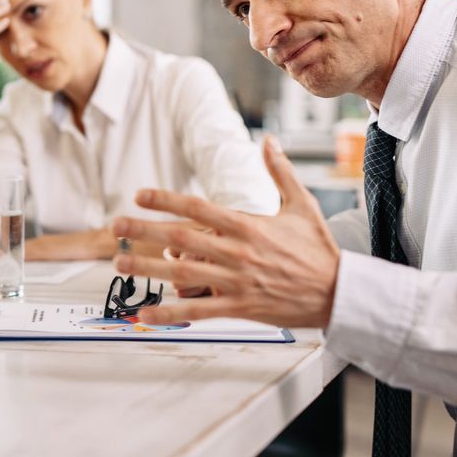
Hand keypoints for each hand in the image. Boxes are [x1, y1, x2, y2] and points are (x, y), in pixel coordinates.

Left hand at [110, 137, 340, 327]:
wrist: (341, 293)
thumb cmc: (319, 250)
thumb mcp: (302, 205)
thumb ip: (280, 172)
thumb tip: (269, 141)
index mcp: (248, 225)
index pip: (197, 207)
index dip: (165, 200)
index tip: (139, 194)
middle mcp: (237, 252)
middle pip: (181, 239)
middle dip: (144, 231)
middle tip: (115, 226)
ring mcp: (236, 282)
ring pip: (182, 274)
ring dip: (148, 268)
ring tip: (119, 263)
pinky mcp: (240, 307)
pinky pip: (198, 312)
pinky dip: (169, 314)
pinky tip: (144, 315)